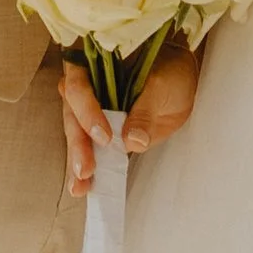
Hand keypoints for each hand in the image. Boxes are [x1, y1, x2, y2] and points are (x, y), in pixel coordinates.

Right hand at [58, 41, 200, 192]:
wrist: (180, 79)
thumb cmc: (169, 70)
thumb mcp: (163, 85)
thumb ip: (146, 110)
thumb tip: (133, 140)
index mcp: (94, 66)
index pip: (79, 86)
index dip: (87, 112)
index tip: (104, 137)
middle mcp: (87, 88)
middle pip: (72, 115)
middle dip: (78, 145)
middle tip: (85, 170)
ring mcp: (92, 111)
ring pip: (77, 136)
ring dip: (77, 162)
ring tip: (80, 186)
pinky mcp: (102, 132)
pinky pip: (91, 149)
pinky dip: (90, 168)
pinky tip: (86, 187)